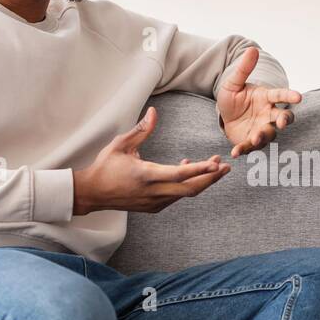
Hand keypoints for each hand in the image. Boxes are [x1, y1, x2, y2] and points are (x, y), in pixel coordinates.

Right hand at [73, 106, 228, 213]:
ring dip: (201, 180)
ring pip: (185, 194)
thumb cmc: (106, 166)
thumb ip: (141, 130)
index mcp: (146, 175)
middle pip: (190, 189)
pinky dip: (186, 185)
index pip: (179, 175)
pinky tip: (186, 170)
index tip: (216, 164)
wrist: (92, 193)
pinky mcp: (154, 207)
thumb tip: (154, 112)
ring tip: (213, 166)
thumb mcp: (121, 144)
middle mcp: (153, 192)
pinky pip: (176, 196)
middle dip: (211, 178)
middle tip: (226, 167)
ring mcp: (154, 202)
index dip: (200, 169)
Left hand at [216, 46, 303, 157]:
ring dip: (264, 136)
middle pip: (283, 117)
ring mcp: (262, 128)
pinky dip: (244, 149)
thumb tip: (252, 49)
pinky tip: (235, 152)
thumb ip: (244, 69)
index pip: (281, 95)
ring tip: (256, 137)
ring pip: (269, 134)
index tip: (298, 97)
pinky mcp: (251, 141)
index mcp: (266, 98)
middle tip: (282, 123)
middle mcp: (268, 114)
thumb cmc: (233, 97)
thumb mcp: (233, 83)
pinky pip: (250, 146)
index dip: (290, 96)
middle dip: (284, 120)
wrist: (225, 116)